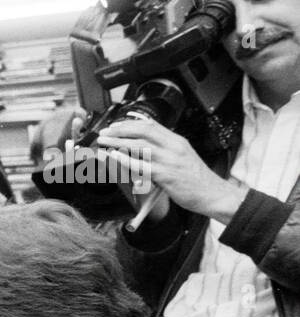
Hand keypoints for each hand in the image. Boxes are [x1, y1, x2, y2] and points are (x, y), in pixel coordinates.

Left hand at [95, 120, 243, 224]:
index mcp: (177, 141)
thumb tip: (142, 147)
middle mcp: (173, 147)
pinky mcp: (166, 175)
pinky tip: (115, 156)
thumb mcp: (181, 157)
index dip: (130, 123)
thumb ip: (164, 150)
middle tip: (105, 132)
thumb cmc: (195, 179)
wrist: (212, 194)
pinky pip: (142, 165)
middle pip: (143, 131)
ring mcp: (170, 160)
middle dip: (121, 130)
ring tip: (104, 142)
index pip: (151, 125)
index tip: (116, 125)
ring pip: (140, 146)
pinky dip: (126, 159)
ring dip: (118, 142)